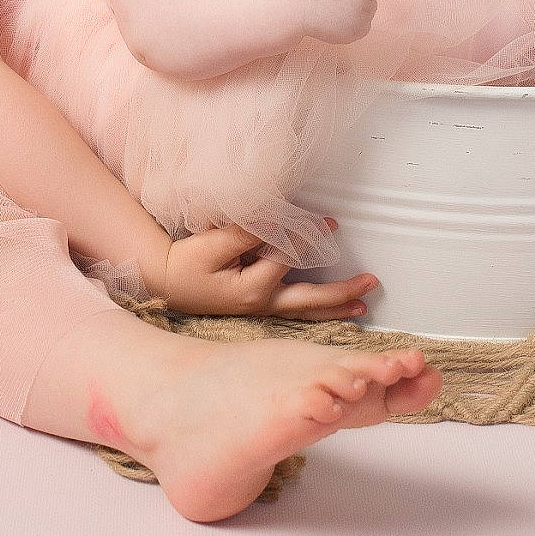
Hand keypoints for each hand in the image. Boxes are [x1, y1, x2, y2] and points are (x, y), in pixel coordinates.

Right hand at [159, 223, 378, 320]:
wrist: (163, 281)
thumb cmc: (185, 263)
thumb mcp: (213, 244)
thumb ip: (248, 233)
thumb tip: (278, 222)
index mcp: (253, 289)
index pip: (289, 257)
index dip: (309, 236)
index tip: (329, 221)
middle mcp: (261, 304)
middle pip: (311, 299)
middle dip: (342, 291)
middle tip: (371, 282)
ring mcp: (259, 310)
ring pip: (305, 312)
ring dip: (335, 307)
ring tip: (361, 307)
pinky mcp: (256, 309)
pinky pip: (294, 314)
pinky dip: (315, 314)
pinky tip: (329, 314)